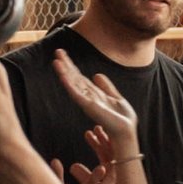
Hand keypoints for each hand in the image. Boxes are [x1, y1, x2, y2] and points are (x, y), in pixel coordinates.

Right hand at [52, 49, 141, 174]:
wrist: (126, 132)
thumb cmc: (123, 119)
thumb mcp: (116, 98)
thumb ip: (106, 87)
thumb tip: (96, 74)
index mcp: (94, 94)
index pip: (80, 78)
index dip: (72, 66)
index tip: (63, 55)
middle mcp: (88, 97)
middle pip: (75, 78)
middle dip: (66, 65)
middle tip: (57, 51)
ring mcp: (87, 102)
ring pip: (73, 84)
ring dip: (64, 72)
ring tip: (56, 61)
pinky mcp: (88, 106)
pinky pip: (76, 94)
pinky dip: (69, 85)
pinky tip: (63, 76)